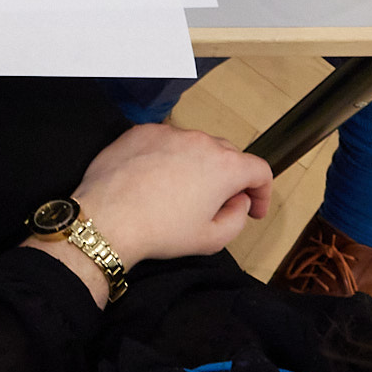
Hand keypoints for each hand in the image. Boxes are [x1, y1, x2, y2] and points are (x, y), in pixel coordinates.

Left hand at [46, 122, 272, 281]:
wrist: (108, 219)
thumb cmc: (162, 232)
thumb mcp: (211, 239)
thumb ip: (238, 218)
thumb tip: (239, 200)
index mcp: (225, 166)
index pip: (259, 170)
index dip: (263, 191)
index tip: (254, 209)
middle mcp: (201, 141)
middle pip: (228, 154)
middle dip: (230, 178)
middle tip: (218, 203)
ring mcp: (169, 132)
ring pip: (194, 146)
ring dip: (197, 165)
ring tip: (180, 192)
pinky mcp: (141, 131)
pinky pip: (164, 141)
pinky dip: (167, 157)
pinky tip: (154, 179)